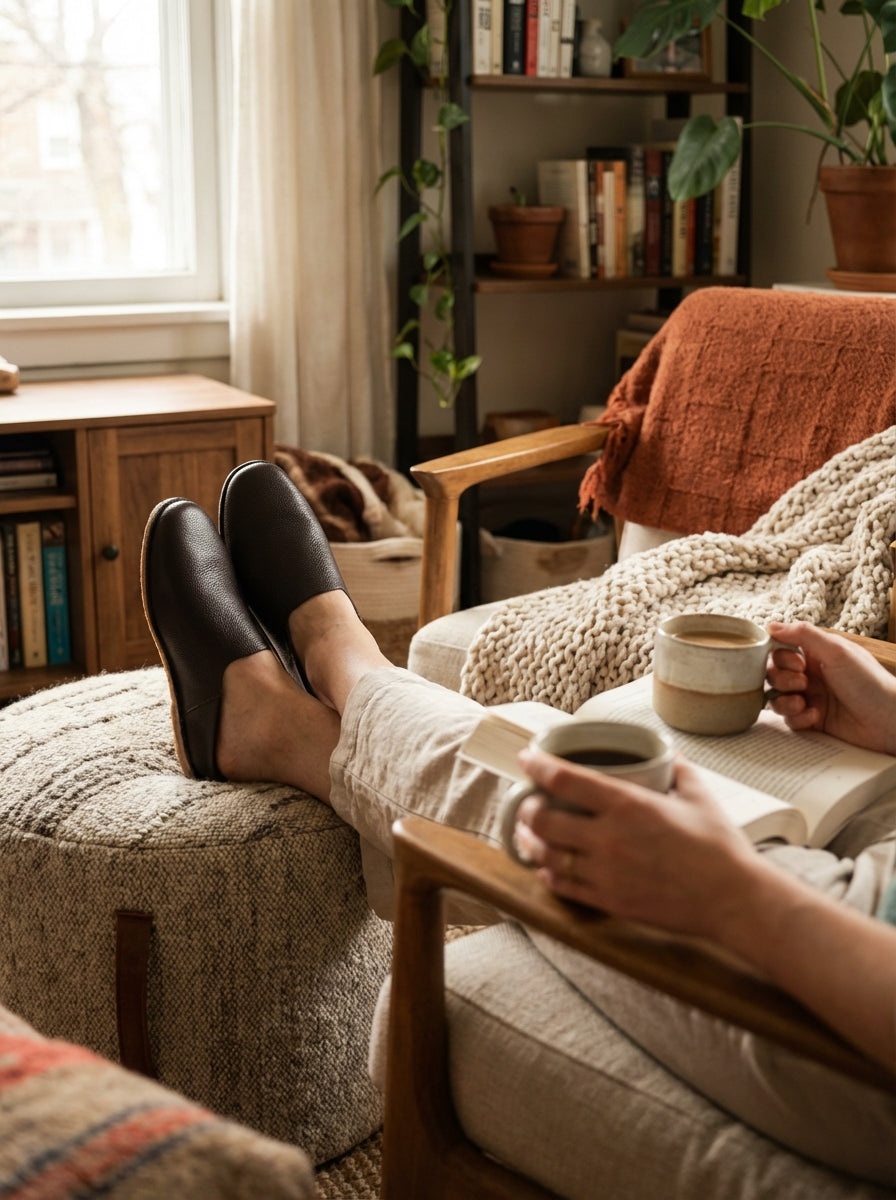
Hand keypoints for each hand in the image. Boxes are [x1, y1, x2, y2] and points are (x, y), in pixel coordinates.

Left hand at [514, 748, 763, 941]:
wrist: (734, 901)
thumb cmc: (719, 845)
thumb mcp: (698, 794)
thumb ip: (676, 767)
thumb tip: (664, 751)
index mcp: (628, 805)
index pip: (565, 780)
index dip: (537, 766)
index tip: (527, 758)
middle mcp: (609, 839)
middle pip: (543, 820)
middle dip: (527, 808)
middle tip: (528, 802)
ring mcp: (606, 873)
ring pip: (546, 856)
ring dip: (529, 842)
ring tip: (527, 833)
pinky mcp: (610, 902)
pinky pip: (564, 887)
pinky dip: (548, 875)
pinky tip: (546, 868)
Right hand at [767, 622, 895, 754]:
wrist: (888, 720)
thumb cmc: (869, 682)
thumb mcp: (837, 651)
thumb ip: (803, 634)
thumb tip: (770, 626)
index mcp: (816, 654)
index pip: (781, 649)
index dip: (781, 657)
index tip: (798, 663)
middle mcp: (811, 674)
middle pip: (774, 673)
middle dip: (782, 679)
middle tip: (803, 683)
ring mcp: (811, 698)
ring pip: (777, 697)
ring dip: (784, 700)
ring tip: (802, 703)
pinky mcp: (812, 720)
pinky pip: (789, 719)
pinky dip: (797, 718)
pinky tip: (815, 716)